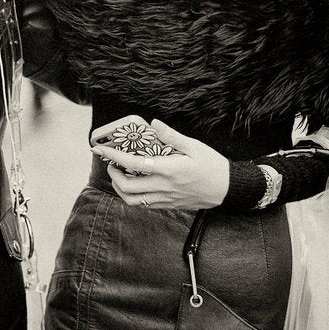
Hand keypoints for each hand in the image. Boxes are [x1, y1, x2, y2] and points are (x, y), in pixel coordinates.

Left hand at [90, 119, 229, 210]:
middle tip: (112, 163)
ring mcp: (165, 199)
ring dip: (120, 189)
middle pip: (126, 187)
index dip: (113, 156)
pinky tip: (135, 184)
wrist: (228, 189)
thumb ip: (171, 136)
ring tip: (120, 175)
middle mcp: (163, 187)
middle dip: (113, 174)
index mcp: (168, 169)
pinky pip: (144, 205)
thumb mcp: (194, 146)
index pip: (133, 163)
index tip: (101, 149)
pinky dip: (133, 196)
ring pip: (132, 200)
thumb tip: (154, 124)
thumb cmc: (212, 165)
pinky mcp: (168, 205)